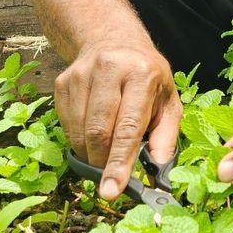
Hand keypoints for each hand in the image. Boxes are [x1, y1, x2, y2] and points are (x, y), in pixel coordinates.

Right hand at [54, 38, 182, 199]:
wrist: (114, 40)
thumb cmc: (147, 76)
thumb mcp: (168, 99)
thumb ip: (166, 135)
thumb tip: (157, 169)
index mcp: (142, 73)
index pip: (128, 127)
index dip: (119, 162)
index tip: (111, 191)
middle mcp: (110, 68)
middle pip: (99, 132)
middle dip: (102, 162)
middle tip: (110, 175)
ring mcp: (82, 73)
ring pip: (79, 132)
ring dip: (90, 154)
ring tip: (104, 152)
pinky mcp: (64, 81)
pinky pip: (66, 125)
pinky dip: (79, 140)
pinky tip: (92, 133)